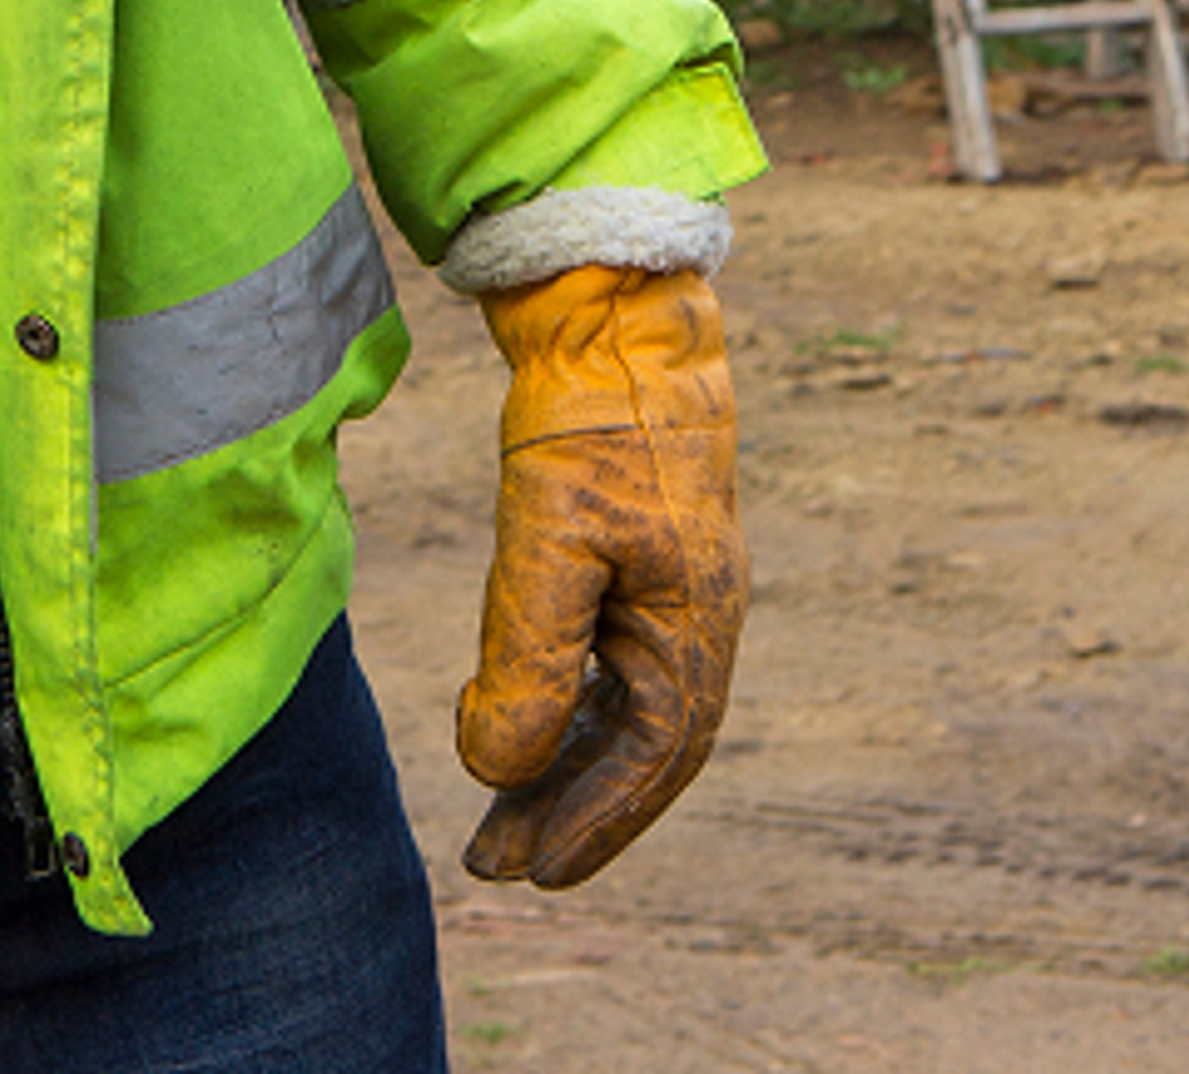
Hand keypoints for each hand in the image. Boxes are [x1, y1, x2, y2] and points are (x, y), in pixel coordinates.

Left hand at [457, 260, 744, 887]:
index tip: (530, 872)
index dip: (592, 822)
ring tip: (494, 815)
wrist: (614, 315)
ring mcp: (668, 587)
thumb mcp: (551, 537)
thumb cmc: (592, 422)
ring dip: (561, 762)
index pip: (648, 758)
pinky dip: (566, 703)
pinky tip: (521, 723)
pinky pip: (607, 660)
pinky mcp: (634, 555)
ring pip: (618, 707)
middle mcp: (694, 620)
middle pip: (636, 748)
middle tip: (494, 864)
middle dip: (569, 810)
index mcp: (695, 627)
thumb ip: (528, 657)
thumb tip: (497, 770)